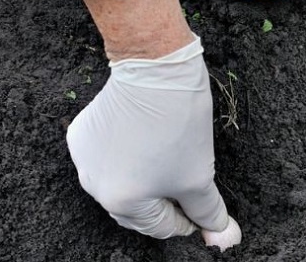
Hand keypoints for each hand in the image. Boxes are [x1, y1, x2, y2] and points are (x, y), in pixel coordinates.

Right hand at [66, 37, 240, 248]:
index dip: (190, 219)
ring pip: (123, 182)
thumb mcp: (200, 174)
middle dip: (167, 201)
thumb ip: (209, 212)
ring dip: (147, 179)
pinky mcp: (82, 133)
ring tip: (173, 160)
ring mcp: (83, 158)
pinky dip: (128, 157)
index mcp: (120, 201)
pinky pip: (108, 157)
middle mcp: (93, 185)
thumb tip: (223, 237)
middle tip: (192, 185)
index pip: (161, 227)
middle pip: (138, 209)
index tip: (204, 209)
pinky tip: (149, 142)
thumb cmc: (177, 122)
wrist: (157, 69)